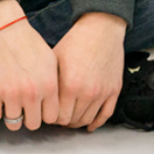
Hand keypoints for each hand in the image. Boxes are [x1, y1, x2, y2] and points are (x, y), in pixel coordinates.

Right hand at [0, 0, 58, 131]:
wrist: (5, 28)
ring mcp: (12, 94)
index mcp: (49, 85)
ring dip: (11, 115)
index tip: (39, 109)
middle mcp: (32, 93)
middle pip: (32, 124)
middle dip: (28, 117)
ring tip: (10, 103)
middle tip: (23, 107)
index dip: (44, 114)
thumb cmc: (28, 41)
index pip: (51, 118)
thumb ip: (53, 84)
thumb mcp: (50, 60)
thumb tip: (53, 105)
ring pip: (13, 124)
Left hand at [54, 12, 126, 131]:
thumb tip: (39, 99)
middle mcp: (87, 92)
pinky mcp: (114, 90)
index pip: (57, 116)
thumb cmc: (76, 40)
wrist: (101, 29)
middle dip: (62, 120)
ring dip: (77, 121)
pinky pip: (105, 115)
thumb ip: (49, 82)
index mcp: (69, 85)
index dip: (50, 116)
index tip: (48, 113)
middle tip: (58, 115)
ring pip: (87, 120)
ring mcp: (102, 93)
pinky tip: (89, 124)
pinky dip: (96, 123)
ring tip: (71, 117)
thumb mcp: (54, 59)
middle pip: (71, 120)